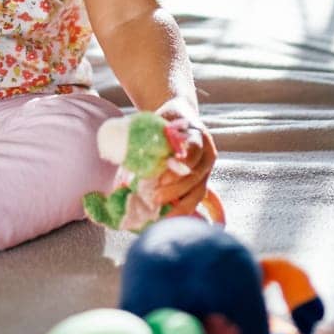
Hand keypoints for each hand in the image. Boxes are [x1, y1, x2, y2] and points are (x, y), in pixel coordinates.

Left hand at [153, 97, 216, 216]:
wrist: (181, 115)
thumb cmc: (166, 120)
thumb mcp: (160, 121)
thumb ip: (152, 137)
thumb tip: (126, 153)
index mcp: (198, 135)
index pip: (194, 149)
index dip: (182, 162)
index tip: (166, 172)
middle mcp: (207, 155)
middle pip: (196, 175)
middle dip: (175, 189)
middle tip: (155, 196)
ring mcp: (206, 171)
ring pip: (198, 191)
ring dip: (179, 204)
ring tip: (159, 212)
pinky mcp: (202, 183)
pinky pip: (195, 199)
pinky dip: (181, 209)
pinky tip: (167, 218)